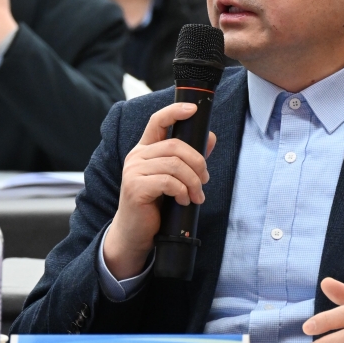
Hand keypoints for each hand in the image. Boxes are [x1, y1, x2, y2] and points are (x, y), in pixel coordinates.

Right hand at [103, 103, 216, 279]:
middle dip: (198, 162)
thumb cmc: (155, 204)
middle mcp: (136, 156)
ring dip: (193, 181)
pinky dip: (183, 191)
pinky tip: (183, 200)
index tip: (193, 109)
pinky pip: (168, 181)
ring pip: (175, 164)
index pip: (157, 120)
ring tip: (197, 195)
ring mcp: (133, 171)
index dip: (175, 111)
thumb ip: (190, 158)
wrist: (135, 233)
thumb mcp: (174, 178)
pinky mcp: (135, 187)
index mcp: (145, 149)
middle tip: (205, 180)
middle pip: (175, 145)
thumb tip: (210, 136)